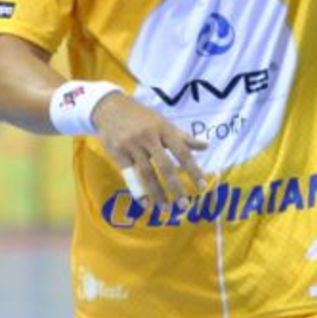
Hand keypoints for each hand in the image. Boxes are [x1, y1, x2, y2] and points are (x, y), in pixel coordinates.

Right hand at [92, 92, 207, 207]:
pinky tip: (145, 204)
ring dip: (157, 194)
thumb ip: (183, 137)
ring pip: (147, 174)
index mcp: (163, 129)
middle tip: (184, 206)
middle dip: (175, 187)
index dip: (193, 169)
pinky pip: (129, 175)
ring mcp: (132, 145)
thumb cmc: (142, 116)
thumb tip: (205, 146)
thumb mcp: (163, 122)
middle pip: (165, 166)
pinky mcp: (118, 153)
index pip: (182, 152)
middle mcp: (149, 137)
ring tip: (166, 210)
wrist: (111, 107)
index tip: (202, 186)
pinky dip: (138, 190)